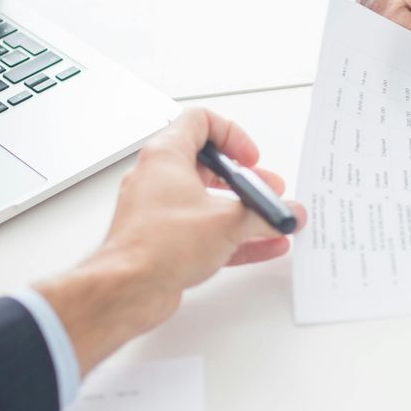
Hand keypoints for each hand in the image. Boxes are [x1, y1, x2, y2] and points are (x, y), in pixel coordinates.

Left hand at [37, 109, 305, 373]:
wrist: (128, 289)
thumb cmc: (157, 245)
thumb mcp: (227, 223)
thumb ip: (263, 214)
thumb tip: (282, 213)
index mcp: (165, 156)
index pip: (200, 121)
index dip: (231, 134)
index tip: (249, 158)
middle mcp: (157, 178)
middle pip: (207, 165)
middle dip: (243, 179)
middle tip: (264, 190)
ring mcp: (158, 211)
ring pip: (206, 201)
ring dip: (241, 211)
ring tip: (267, 221)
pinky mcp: (163, 240)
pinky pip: (203, 231)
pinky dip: (230, 235)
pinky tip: (259, 246)